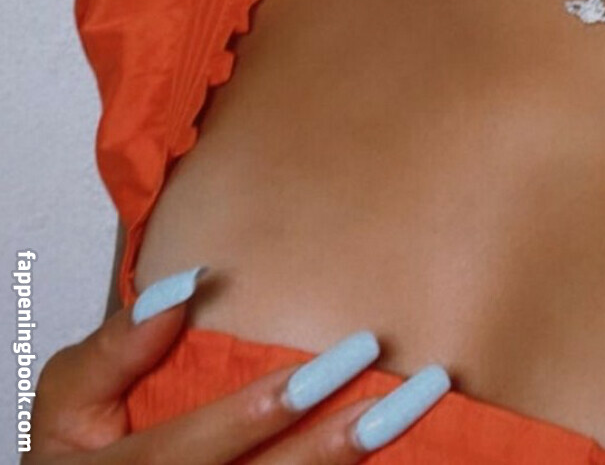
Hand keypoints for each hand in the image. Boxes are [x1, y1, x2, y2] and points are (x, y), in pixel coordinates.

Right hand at [23, 265, 450, 463]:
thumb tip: (183, 287)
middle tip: (399, 394)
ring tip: (406, 418)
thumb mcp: (69, 400)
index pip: (190, 450)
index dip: (257, 411)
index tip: (344, 357)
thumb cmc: (80, 452)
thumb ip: (116, 348)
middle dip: (328, 447)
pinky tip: (396, 456)